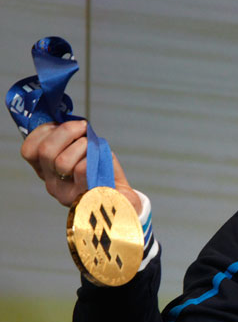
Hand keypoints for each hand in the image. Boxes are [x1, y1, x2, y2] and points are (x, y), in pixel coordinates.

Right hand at [20, 121, 141, 213]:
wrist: (123, 198)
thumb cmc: (103, 171)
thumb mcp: (84, 151)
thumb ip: (72, 139)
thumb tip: (73, 122)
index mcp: (47, 171)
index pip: (29, 150)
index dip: (44, 131)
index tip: (62, 124)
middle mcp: (53, 183)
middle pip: (45, 151)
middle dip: (66, 131)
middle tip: (83, 127)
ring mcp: (67, 193)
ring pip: (62, 161)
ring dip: (82, 145)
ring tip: (93, 148)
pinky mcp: (83, 199)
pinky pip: (82, 170)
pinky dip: (93, 158)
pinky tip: (100, 162)